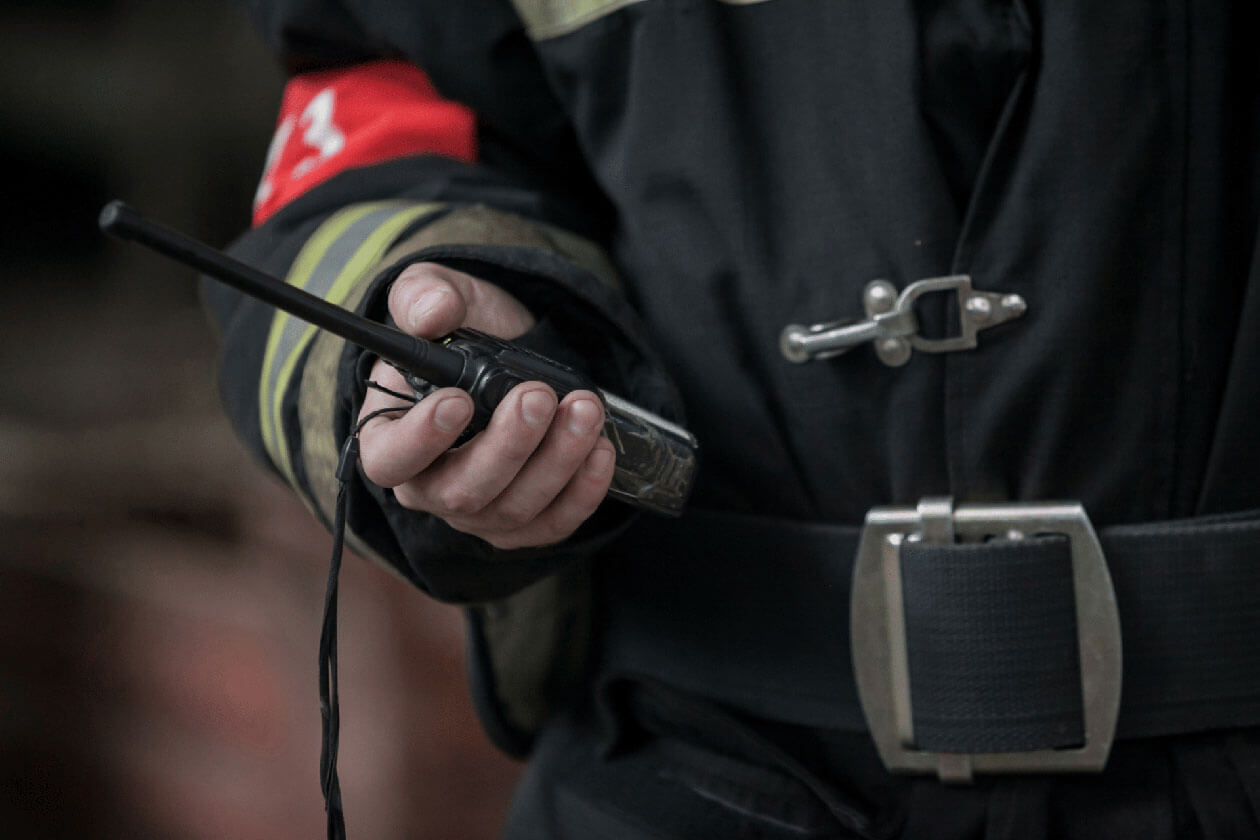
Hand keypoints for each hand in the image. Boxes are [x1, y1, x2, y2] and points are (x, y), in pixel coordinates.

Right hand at [357, 262, 615, 548]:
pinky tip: (600, 449)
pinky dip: (582, 492)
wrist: (515, 354)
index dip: (421, 439)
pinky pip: (553, 523)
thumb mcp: (440, 296)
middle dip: (508, 446)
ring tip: (585, 409)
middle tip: (538, 396)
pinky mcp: (524, 523)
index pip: (389, 459)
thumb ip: (425, 296)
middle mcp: (429, 485)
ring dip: (556, 461)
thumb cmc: (463, 332)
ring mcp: (478, 511)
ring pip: (514, 509)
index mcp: (390, 436)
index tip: (458, 401)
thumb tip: (432, 312)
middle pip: (460, 492)